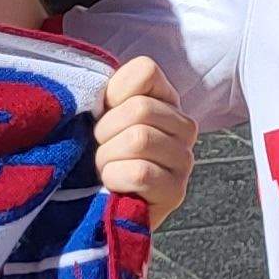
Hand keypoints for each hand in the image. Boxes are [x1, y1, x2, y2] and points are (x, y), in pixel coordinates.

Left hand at [90, 57, 198, 226]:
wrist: (94, 206)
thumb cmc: (94, 155)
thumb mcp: (97, 116)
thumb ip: (104, 92)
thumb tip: (96, 87)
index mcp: (166, 100)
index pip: (146, 71)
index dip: (112, 93)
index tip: (102, 114)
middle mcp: (184, 127)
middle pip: (140, 108)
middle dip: (105, 132)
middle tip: (101, 149)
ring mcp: (184, 160)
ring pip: (139, 139)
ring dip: (108, 157)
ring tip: (106, 168)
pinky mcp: (176, 192)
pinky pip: (140, 173)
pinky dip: (115, 178)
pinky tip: (114, 186)